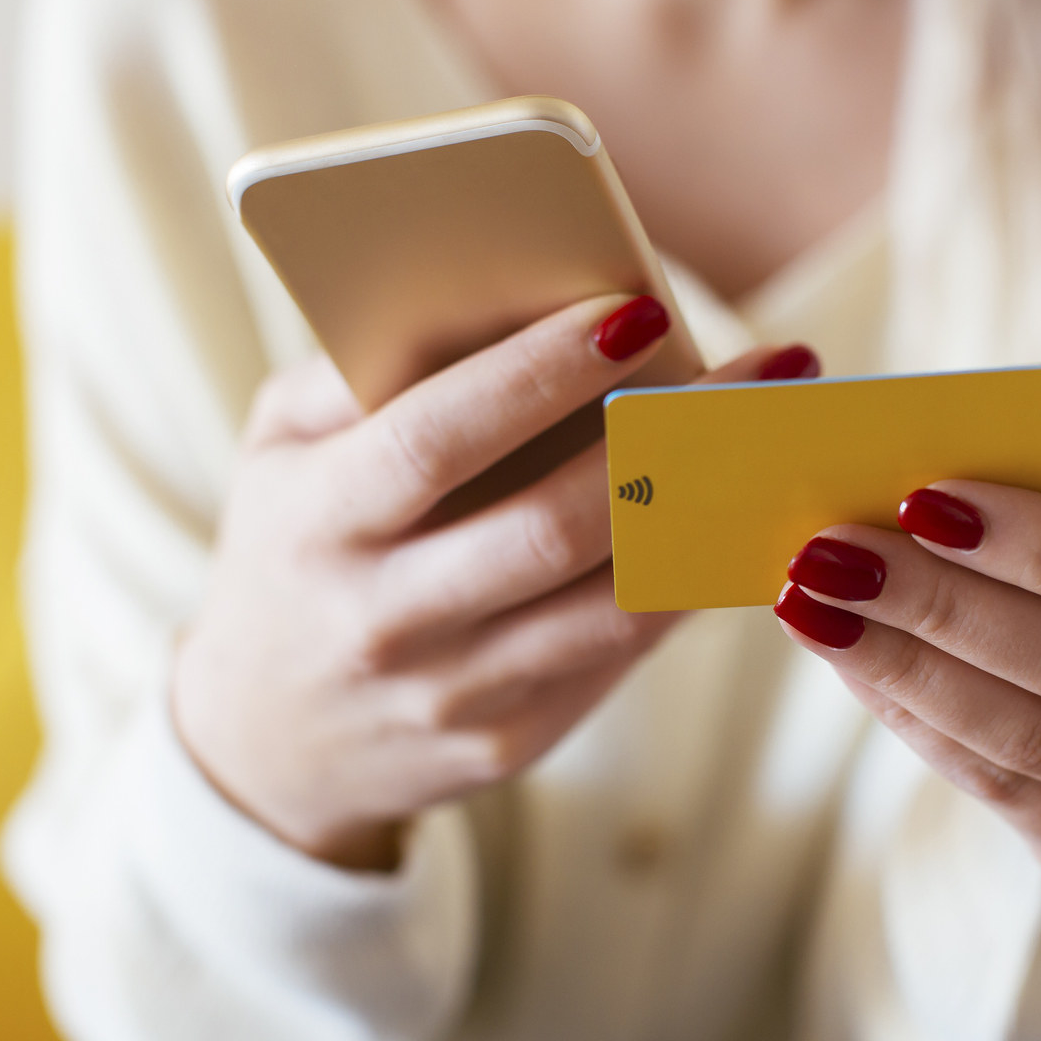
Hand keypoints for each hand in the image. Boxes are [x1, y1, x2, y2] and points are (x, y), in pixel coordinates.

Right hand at [174, 290, 814, 870]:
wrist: (262, 744)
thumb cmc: (291, 550)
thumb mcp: (280, 453)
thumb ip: (358, 375)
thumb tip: (497, 296)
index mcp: (318, 521)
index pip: (437, 436)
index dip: (537, 373)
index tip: (635, 309)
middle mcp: (379, 619)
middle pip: (553, 526)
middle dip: (670, 440)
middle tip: (766, 371)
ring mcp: (447, 694)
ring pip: (611, 603)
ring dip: (708, 519)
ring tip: (779, 444)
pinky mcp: (504, 744)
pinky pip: (617, 654)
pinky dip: (682, 585)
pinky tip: (736, 524)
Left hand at [772, 483, 1040, 880]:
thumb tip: (902, 486)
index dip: (1040, 547)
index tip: (923, 497)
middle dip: (939, 604)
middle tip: (830, 551)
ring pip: (1025, 739)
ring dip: (901, 665)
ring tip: (813, 600)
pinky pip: (994, 788)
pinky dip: (908, 717)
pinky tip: (845, 657)